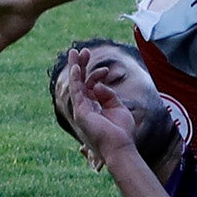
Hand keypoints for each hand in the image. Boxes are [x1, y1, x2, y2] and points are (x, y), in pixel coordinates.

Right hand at [67, 49, 136, 164]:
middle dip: (81, 66)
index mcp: (95, 106)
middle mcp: (86, 106)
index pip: (91, 85)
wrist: (121, 145)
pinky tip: (75, 68)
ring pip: (76, 84)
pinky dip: (76, 80)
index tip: (105, 70)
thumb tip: (98, 85)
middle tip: (82, 51)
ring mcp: (82, 109)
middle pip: (81, 82)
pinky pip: (77, 92)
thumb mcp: (118, 107)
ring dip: (76, 68)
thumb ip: (108, 95)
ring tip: (75, 52)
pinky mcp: (81, 112)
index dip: (97, 75)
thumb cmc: (121, 130)